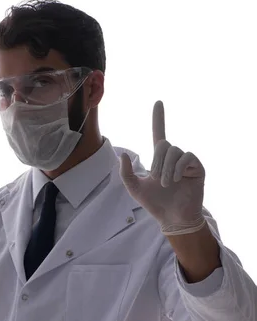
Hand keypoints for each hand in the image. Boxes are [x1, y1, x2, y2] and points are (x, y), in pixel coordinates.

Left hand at [119, 100, 205, 235]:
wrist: (172, 218)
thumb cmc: (155, 203)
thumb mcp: (134, 187)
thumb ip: (126, 172)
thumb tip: (123, 154)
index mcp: (159, 159)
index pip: (159, 133)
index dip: (159, 118)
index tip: (158, 102)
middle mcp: (173, 157)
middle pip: (163, 144)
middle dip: (156, 162)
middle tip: (157, 179)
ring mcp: (186, 162)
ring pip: (174, 151)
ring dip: (166, 169)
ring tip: (166, 184)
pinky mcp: (197, 167)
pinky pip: (186, 156)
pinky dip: (177, 168)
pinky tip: (176, 180)